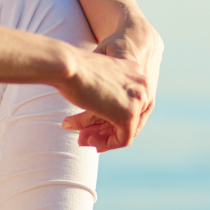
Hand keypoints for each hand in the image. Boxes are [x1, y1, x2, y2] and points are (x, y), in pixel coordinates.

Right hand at [60, 19, 161, 151]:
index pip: (130, 103)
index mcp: (136, 71)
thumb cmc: (73, 68)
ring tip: (82, 140)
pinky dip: (106, 143)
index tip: (93, 124)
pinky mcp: (129, 114)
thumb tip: (101, 109)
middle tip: (84, 136)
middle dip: (105, 130)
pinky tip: (88, 140)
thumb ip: (105, 93)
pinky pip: (123, 138)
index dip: (111, 117)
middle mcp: (143, 84)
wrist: (67, 66)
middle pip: (130, 117)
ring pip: (127, 129)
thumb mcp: (95, 79)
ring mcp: (138, 99)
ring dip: (103, 138)